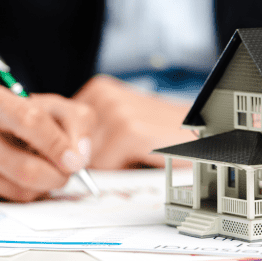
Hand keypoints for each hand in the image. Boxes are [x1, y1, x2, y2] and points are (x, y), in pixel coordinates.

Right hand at [0, 83, 94, 200]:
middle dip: (58, 175)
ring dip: (46, 185)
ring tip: (46, 166)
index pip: (31, 122)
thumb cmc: (27, 115)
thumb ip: (78, 124)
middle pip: (26, 168)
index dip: (59, 145)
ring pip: (21, 189)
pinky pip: (10, 199)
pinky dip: (29, 190)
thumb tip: (78, 159)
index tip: (75, 161)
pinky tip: (24, 173)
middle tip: (68, 170)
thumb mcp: (57, 107)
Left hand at [73, 75, 195, 168]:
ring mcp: (116, 110)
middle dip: (90, 160)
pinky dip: (123, 170)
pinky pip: (105, 165)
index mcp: (99, 90)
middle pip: (69, 145)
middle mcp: (103, 94)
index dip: (71, 149)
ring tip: (139, 152)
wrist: (203, 132)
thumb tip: (62, 157)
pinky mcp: (130, 130)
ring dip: (110, 166)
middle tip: (125, 155)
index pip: (58, 131)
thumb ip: (89, 133)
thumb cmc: (164, 133)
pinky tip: (145, 155)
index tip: (88, 156)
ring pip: (86, 158)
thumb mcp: (121, 125)